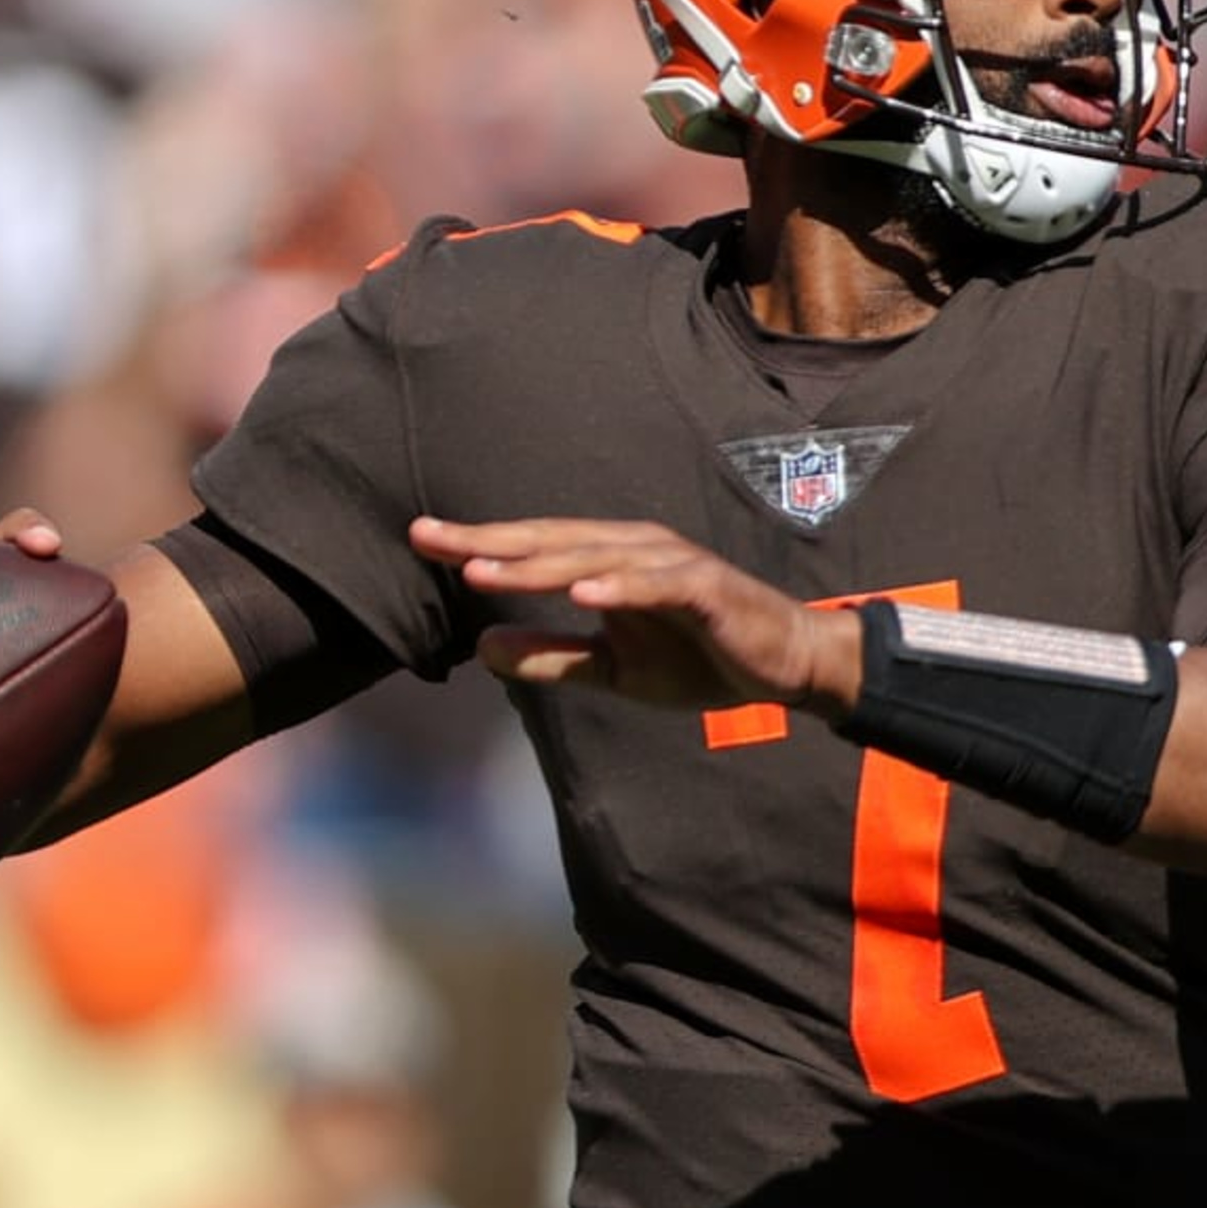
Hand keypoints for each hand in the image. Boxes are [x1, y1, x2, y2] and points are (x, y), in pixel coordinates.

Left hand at [409, 516, 857, 714]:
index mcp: (611, 561)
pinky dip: (621, 586)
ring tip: (484, 569)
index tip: (421, 539)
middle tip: (430, 537)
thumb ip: (553, 657)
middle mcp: (636, 550)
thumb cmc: (700, 658)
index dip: (479, 544)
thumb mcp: (614, 670)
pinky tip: (582, 592)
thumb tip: (481, 650)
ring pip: (596, 557)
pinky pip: (658, 585)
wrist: (785, 665)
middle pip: (552, 540)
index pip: (534, 549)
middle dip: (490, 541)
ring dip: (540, 563)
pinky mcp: (706, 589)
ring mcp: (672, 566)